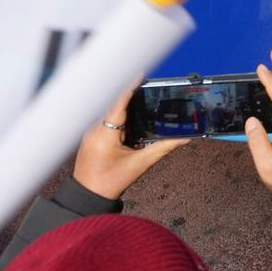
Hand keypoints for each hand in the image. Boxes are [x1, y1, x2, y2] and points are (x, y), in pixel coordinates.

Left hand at [71, 87, 190, 200]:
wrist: (88, 196)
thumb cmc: (110, 182)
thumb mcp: (140, 164)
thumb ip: (162, 148)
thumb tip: (183, 139)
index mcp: (104, 134)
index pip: (118, 103)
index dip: (129, 87)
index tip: (140, 75)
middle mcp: (94, 128)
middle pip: (114, 104)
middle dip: (130, 94)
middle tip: (146, 86)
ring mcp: (90, 131)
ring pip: (109, 111)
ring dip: (124, 106)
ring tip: (141, 99)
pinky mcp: (90, 135)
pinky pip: (106, 119)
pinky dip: (119, 116)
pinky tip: (131, 118)